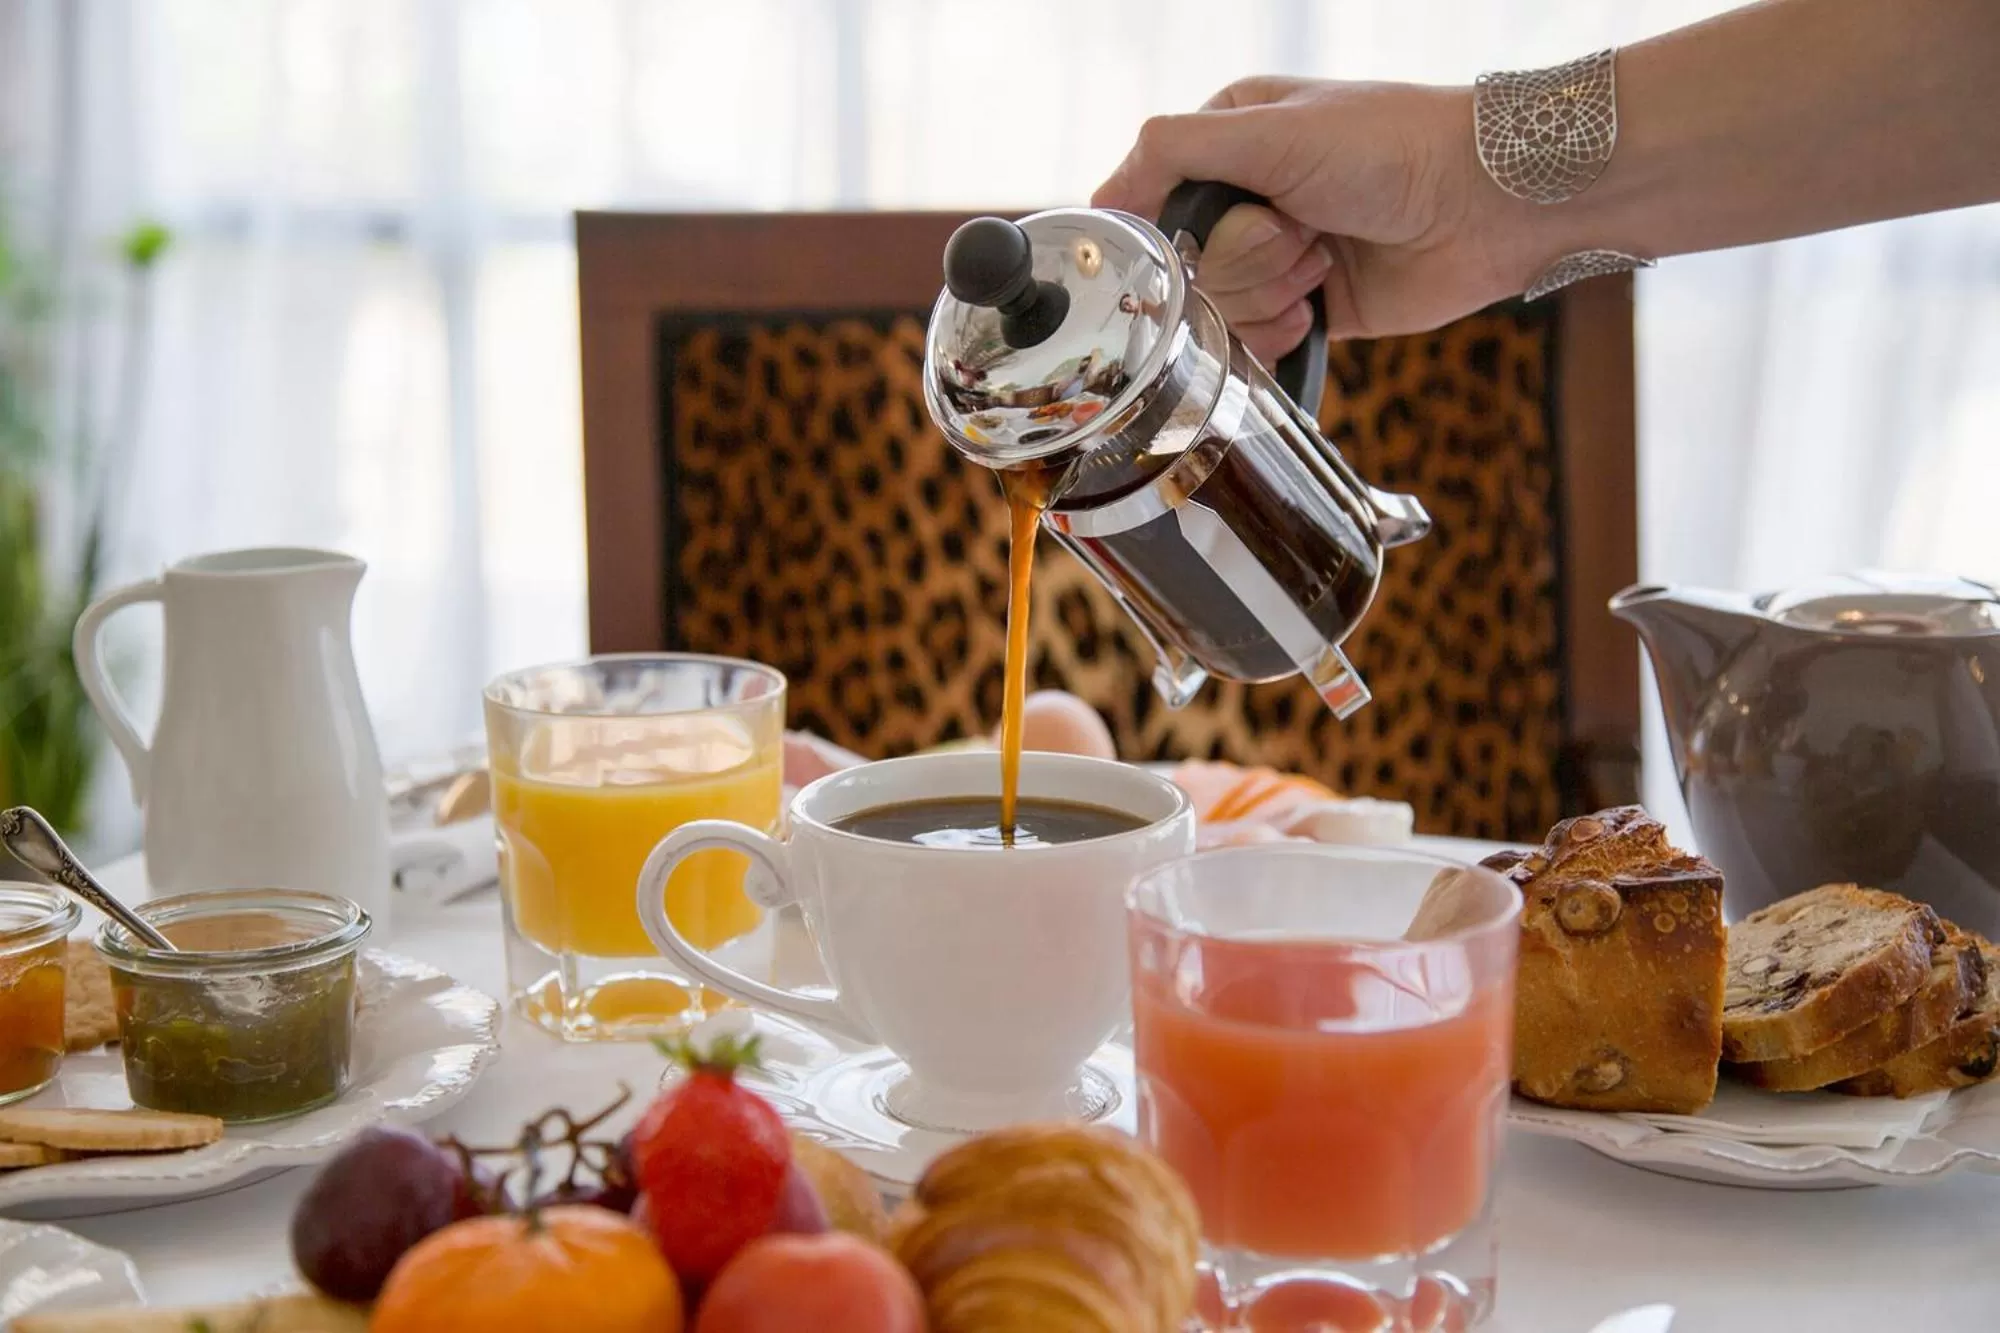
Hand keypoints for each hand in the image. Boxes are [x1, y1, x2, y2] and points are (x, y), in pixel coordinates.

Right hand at [1094, 77, 1535, 361]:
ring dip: (1271, 290)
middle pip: (1184, 265)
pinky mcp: (1308, 307)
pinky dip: (1283, 331)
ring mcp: (1277, 256)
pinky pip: (1255, 344)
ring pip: (1218, 309)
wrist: (1486, 204)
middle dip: (1242, 257)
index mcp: (1227, 139)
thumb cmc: (1389, 146)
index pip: (1148, 200)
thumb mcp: (1268, 126)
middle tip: (1298, 229)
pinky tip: (1320, 304)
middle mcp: (1246, 198)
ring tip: (1323, 258)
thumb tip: (1102, 201)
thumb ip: (1172, 150)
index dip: (1169, 228)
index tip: (1206, 226)